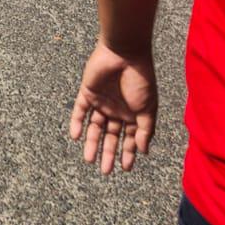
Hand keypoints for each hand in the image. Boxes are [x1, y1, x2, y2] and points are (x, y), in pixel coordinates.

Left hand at [70, 39, 156, 173]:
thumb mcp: (148, 108)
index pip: (129, 138)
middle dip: (108, 153)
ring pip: (94, 127)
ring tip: (89, 159)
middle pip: (110, 136)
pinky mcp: (87, 93)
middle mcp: (117, 110)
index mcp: (133, 114)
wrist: (124, 53)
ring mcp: (101, 102)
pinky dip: (77, 123)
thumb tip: (143, 151)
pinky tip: (76, 136)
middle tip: (105, 171)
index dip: (128, 153)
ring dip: (92, 143)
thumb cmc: (140, 79)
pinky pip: (79, 110)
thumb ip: (145, 130)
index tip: (125, 169)